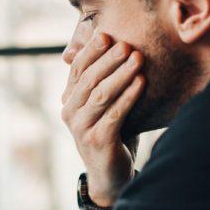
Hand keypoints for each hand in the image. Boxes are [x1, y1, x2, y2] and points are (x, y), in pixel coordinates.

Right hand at [61, 32, 144, 206]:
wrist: (110, 174)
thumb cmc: (111, 132)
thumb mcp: (103, 105)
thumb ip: (101, 81)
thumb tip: (109, 43)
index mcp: (69, 100)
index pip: (77, 69)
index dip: (90, 51)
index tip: (106, 35)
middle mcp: (69, 113)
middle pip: (88, 80)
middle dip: (108, 60)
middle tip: (126, 44)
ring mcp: (81, 128)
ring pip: (100, 95)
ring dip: (120, 75)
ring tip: (137, 59)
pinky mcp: (97, 141)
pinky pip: (114, 114)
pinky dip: (128, 97)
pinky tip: (141, 83)